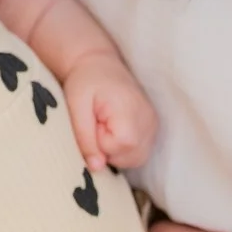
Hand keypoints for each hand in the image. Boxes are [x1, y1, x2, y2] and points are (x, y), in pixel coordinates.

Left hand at [61, 50, 156, 171]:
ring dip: (117, 150)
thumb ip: (86, 139)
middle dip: (109, 149)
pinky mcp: (153, 126)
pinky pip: (140, 151)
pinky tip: (116, 129)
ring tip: (106, 125)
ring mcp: (154, 124)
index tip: (93, 121)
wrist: (98, 63)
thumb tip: (97, 168)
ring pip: (136, 158)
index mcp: (130, 111)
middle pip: (130, 158)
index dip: (99, 142)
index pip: (118, 148)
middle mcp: (149, 119)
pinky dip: (125, 148)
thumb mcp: (76, 108)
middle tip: (99, 123)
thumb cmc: (85, 82)